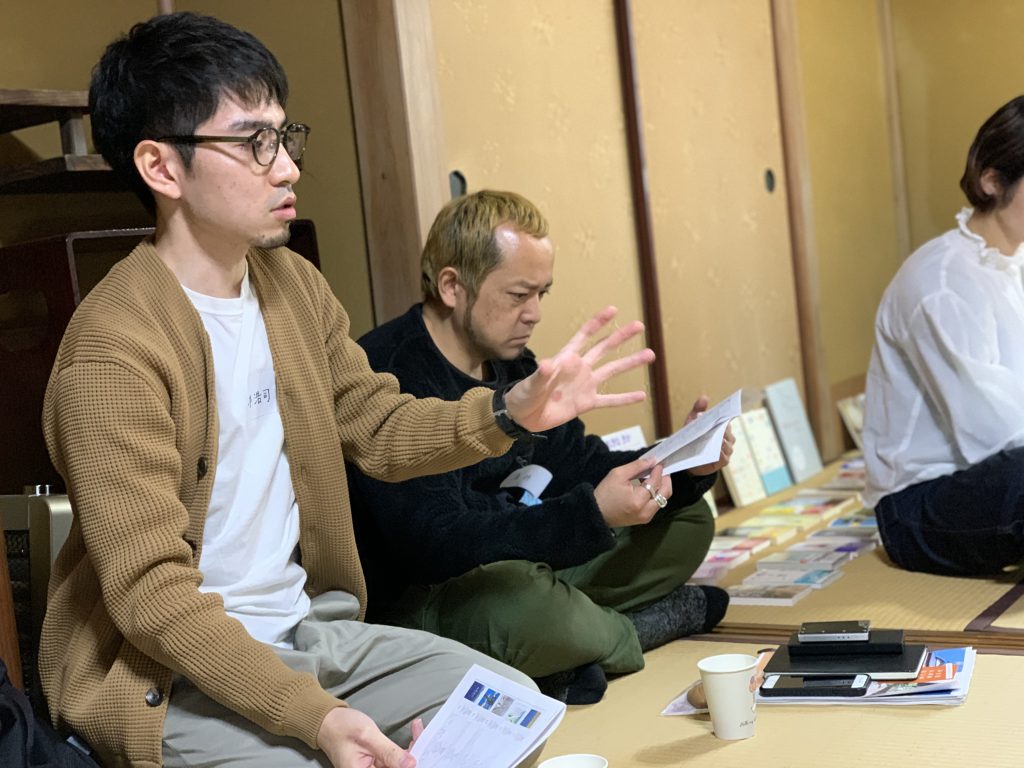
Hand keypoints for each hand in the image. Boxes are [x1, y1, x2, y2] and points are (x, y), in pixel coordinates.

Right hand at [317, 707, 415, 767]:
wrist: (328, 722)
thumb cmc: (342, 728)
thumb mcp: (367, 736)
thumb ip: (389, 752)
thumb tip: (411, 764)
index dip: (409, 766)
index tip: (424, 751)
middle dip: (414, 755)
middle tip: (421, 733)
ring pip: (400, 765)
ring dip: (412, 750)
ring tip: (418, 729)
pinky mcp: (378, 764)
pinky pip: (396, 760)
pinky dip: (406, 748)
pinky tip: (414, 733)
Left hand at [503, 306, 653, 432]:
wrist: (524, 418)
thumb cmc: (524, 396)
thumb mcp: (531, 385)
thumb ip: (541, 375)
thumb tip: (546, 363)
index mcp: (566, 358)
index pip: (584, 336)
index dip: (597, 322)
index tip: (613, 310)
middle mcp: (579, 368)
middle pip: (604, 348)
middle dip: (621, 337)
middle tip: (639, 325)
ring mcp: (585, 385)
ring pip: (611, 371)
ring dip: (630, 362)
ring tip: (650, 354)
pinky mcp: (587, 403)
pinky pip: (609, 400)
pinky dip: (625, 399)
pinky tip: (642, 395)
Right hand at [594, 458, 672, 527]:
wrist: (596, 513)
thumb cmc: (605, 493)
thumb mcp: (618, 474)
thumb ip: (637, 466)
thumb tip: (653, 460)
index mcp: (638, 500)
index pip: (655, 482)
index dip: (658, 470)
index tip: (658, 462)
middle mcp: (646, 511)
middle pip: (666, 493)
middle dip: (665, 479)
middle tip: (660, 469)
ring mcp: (647, 517)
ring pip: (663, 499)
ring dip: (660, 486)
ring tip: (652, 476)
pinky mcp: (645, 519)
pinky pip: (656, 504)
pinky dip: (655, 494)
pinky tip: (648, 486)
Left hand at [684, 392, 734, 475]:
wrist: (686, 457)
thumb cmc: (692, 436)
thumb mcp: (692, 421)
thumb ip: (698, 409)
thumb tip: (704, 397)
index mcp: (721, 426)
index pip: (727, 420)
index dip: (726, 417)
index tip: (723, 414)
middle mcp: (727, 438)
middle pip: (728, 433)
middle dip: (723, 430)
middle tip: (718, 427)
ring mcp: (726, 450)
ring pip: (728, 445)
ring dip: (723, 442)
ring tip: (718, 440)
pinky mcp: (722, 461)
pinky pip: (725, 458)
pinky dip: (722, 454)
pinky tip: (717, 452)